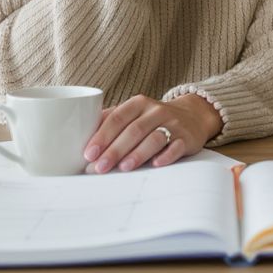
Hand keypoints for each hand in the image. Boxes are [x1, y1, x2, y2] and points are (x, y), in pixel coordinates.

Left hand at [82, 94, 222, 173]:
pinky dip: (166, 155)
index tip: (88, 154)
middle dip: (115, 150)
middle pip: (133, 130)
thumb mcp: (133, 114)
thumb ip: (110, 121)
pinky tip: (155, 164)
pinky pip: (176, 146)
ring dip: (138, 153)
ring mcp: (173, 124)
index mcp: (138, 104)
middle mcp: (156, 111)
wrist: (192, 116)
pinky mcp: (186, 138)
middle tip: (99, 168)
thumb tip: (79, 139)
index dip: (102, 136)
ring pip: (154, 138)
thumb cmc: (153, 119)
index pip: (117, 118)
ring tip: (124, 168)